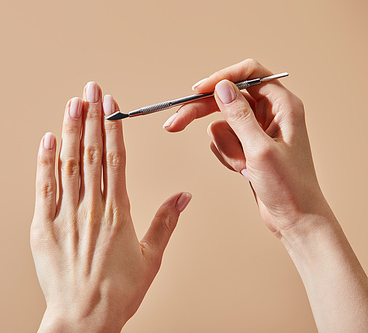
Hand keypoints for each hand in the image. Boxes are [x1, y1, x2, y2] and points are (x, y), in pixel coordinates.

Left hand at [31, 82, 191, 331]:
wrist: (83, 319)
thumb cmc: (118, 292)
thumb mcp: (151, 258)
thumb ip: (167, 222)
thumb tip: (185, 195)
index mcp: (118, 213)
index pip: (116, 160)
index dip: (114, 129)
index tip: (112, 105)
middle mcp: (92, 208)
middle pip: (92, 154)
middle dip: (91, 118)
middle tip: (91, 89)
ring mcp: (66, 215)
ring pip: (69, 164)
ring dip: (70, 131)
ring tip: (72, 104)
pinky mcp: (44, 227)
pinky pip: (44, 187)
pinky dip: (45, 162)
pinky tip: (48, 139)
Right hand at [163, 59, 331, 240]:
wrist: (294, 218)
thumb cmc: (289, 186)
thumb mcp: (260, 150)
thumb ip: (239, 116)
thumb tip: (222, 87)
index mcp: (282, 105)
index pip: (248, 74)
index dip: (221, 78)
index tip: (197, 91)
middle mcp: (270, 112)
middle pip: (226, 98)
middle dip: (202, 111)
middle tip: (175, 123)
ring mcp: (257, 130)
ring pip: (222, 123)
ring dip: (226, 146)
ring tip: (244, 165)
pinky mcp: (247, 145)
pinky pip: (222, 140)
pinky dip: (227, 156)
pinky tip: (242, 170)